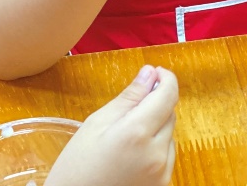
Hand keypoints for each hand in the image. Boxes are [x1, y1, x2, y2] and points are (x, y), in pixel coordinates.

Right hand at [46, 65, 177, 185]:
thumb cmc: (76, 168)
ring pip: (170, 134)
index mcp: (137, 133)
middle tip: (128, 112)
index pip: (168, 94)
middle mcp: (156, 153)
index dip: (165, 79)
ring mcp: (162, 171)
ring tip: (125, 140)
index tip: (157, 73)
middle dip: (156, 105)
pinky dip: (156, 148)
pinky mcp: (163, 184)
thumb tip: (150, 73)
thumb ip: (128, 97)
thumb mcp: (96, 124)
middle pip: (169, 113)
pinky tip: (132, 155)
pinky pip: (167, 155)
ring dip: (156, 128)